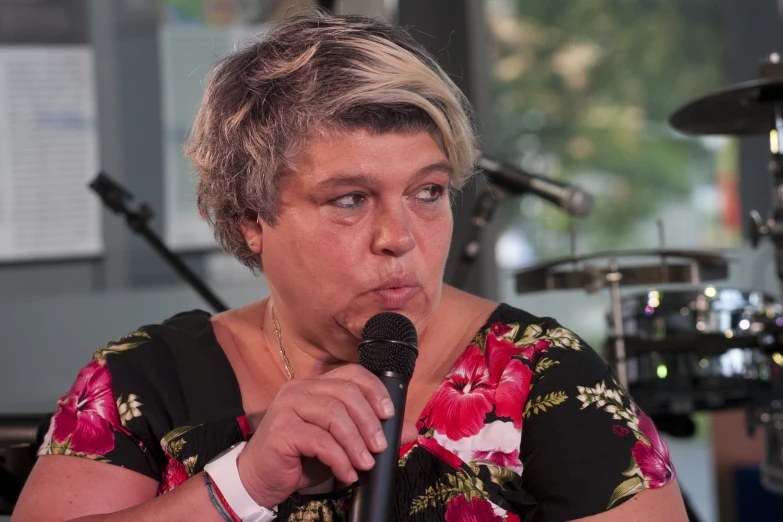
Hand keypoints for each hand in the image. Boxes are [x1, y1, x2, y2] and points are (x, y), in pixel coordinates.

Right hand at [236, 364, 417, 507]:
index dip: (374, 390)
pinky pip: (320, 440)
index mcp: (314, 385)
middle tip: (380, 446)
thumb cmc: (300, 458)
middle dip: (368, 421)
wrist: (260, 479)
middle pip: (345, 393)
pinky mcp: (281, 431)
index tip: (389, 413)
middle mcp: (299, 389)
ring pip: (334, 415)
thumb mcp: (341, 443)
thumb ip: (372, 433)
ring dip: (355, 442)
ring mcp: (287, 407)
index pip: (351, 373)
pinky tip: (347, 474)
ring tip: (366, 463)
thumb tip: (410, 430)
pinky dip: (339, 459)